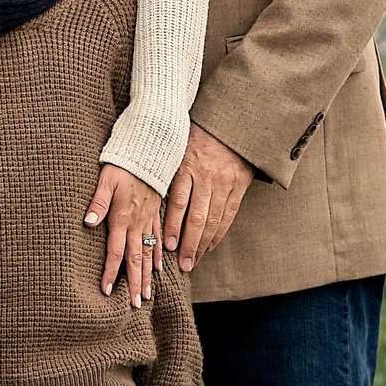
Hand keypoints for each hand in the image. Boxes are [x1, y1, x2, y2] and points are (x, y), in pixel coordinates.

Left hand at [84, 163, 162, 304]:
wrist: (148, 153)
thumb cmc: (122, 166)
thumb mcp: (106, 180)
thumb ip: (97, 203)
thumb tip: (88, 223)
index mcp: (122, 218)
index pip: (115, 252)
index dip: (110, 273)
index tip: (107, 292)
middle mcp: (137, 224)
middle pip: (135, 259)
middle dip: (135, 283)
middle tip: (136, 305)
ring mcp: (148, 220)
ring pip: (148, 254)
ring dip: (146, 276)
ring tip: (147, 295)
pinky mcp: (155, 214)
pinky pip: (158, 240)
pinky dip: (157, 256)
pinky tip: (158, 269)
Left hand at [162, 124, 253, 271]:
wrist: (230, 121)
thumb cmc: (195, 135)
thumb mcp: (177, 146)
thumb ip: (165, 170)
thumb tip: (146, 196)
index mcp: (187, 165)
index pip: (179, 201)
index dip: (173, 225)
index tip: (167, 246)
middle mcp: (207, 175)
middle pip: (197, 216)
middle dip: (189, 243)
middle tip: (183, 264)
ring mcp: (225, 181)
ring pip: (214, 219)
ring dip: (203, 244)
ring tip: (194, 261)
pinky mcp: (239, 185)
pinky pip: (229, 214)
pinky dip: (219, 233)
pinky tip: (209, 246)